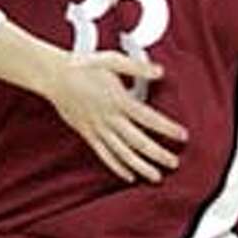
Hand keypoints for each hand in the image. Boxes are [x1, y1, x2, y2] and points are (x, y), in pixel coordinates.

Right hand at [45, 52, 188, 184]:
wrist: (54, 76)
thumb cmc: (84, 66)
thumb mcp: (112, 60)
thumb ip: (137, 68)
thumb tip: (160, 72)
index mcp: (118, 100)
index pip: (148, 118)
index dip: (166, 128)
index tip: (182, 136)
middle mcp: (109, 118)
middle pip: (137, 141)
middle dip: (157, 154)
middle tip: (174, 163)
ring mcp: (98, 129)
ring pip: (121, 153)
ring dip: (140, 166)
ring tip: (156, 177)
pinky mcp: (88, 134)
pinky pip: (104, 154)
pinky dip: (117, 167)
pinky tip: (129, 176)